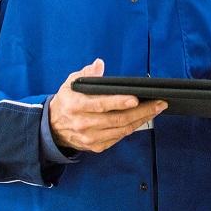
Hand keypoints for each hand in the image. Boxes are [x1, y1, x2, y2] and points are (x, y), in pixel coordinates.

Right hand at [49, 59, 166, 152]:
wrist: (52, 127)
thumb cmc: (67, 101)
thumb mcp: (70, 83)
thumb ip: (86, 73)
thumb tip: (99, 64)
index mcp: (76, 106)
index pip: (101, 104)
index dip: (119, 102)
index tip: (135, 98)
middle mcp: (83, 123)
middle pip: (117, 119)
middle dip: (141, 111)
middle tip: (158, 103)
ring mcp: (90, 137)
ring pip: (121, 130)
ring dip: (142, 119)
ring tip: (156, 109)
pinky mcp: (96, 146)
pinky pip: (119, 137)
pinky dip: (132, 127)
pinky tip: (143, 118)